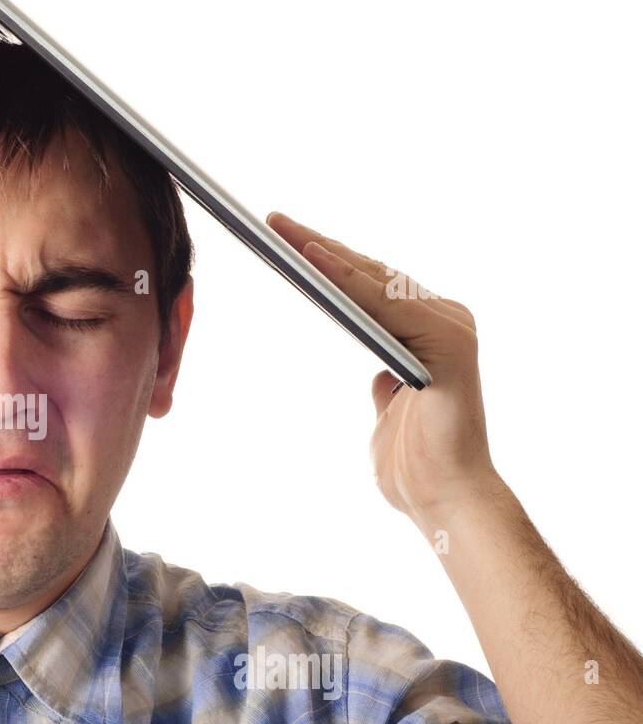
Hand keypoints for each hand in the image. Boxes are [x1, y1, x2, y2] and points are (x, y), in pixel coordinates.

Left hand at [265, 212, 504, 524]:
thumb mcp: (391, 415)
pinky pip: (385, 303)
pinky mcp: (450, 342)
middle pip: (370, 274)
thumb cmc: (416, 468)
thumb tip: (381, 377)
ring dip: (324, 253)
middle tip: (272, 221)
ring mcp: (450, 328)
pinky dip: (347, 280)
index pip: (370, 286)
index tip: (284, 239)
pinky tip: (314, 259)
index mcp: (430, 334)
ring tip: (283, 232)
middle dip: (317, 246)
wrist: (444, 502)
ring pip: (373, 281)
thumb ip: (387, 387)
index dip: (327, 261)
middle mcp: (445, 321)